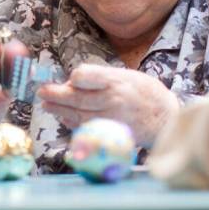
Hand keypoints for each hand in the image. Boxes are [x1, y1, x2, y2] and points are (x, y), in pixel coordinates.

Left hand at [36, 64, 178, 146]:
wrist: (166, 118)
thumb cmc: (144, 93)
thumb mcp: (128, 76)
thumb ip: (101, 78)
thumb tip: (72, 81)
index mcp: (117, 80)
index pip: (87, 76)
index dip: (74, 78)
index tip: (69, 79)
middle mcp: (114, 99)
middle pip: (78, 98)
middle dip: (56, 95)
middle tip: (42, 93)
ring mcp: (113, 118)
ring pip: (79, 115)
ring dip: (60, 110)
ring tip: (47, 105)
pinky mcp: (112, 134)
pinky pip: (87, 129)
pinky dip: (73, 123)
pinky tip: (64, 117)